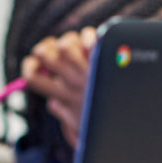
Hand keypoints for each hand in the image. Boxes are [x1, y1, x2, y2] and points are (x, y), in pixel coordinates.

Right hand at [21, 27, 97, 148]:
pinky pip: (89, 38)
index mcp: (63, 96)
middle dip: (42, 50)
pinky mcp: (103, 58)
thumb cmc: (105, 123)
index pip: (31, 78)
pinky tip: (90, 46)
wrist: (133, 120)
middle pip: (44, 53)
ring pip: (65, 43)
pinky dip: (87, 38)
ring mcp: (88, 67)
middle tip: (48, 52)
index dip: (28, 68)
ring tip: (72, 49)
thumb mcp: (77, 123)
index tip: (33, 69)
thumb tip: (52, 103)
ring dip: (65, 42)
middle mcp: (72, 79)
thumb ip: (62, 112)